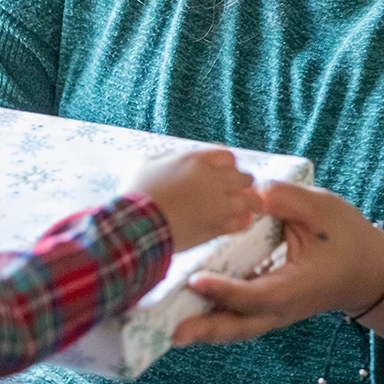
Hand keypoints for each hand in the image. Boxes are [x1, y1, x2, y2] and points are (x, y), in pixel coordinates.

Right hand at [122, 148, 262, 251]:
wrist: (136, 225)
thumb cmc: (136, 193)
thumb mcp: (146, 164)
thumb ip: (166, 158)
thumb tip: (169, 160)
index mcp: (197, 160)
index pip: (227, 156)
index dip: (227, 165)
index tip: (223, 172)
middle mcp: (212, 179)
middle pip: (243, 177)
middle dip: (239, 183)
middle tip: (233, 191)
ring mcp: (217, 204)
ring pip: (248, 200)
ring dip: (245, 203)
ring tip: (240, 207)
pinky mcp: (215, 227)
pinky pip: (241, 223)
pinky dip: (242, 222)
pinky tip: (238, 222)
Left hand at [173, 181, 383, 345]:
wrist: (365, 269)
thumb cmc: (345, 237)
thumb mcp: (323, 209)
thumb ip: (288, 200)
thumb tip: (253, 191)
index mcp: (298, 285)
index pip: (257, 295)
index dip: (226, 290)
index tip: (196, 279)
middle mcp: (284, 307)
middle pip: (242, 326)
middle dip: (208, 329)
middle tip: (175, 333)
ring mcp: (276, 312)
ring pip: (238, 328)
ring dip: (206, 330)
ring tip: (173, 332)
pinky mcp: (268, 308)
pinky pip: (239, 318)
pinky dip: (216, 318)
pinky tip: (189, 312)